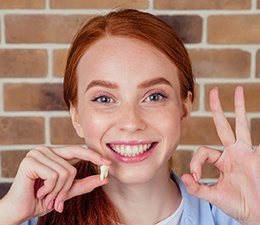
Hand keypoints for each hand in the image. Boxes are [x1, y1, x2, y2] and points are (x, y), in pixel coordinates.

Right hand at [0, 145, 110, 223]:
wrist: (19, 210)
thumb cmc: (41, 199)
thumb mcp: (66, 191)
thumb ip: (84, 184)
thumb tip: (104, 179)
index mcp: (54, 154)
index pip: (77, 150)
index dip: (93, 156)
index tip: (107, 163)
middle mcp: (45, 150)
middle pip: (72, 167)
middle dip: (67, 188)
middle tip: (57, 200)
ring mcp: (37, 153)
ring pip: (64, 172)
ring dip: (57, 191)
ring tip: (46, 196)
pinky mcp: (30, 161)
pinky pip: (54, 175)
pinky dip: (50, 189)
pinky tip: (39, 192)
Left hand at [182, 86, 259, 224]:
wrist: (257, 215)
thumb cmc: (238, 205)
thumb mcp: (214, 195)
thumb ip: (198, 188)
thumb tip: (184, 177)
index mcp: (222, 160)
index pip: (203, 150)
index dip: (195, 161)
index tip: (194, 175)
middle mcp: (234, 152)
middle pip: (223, 125)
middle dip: (217, 109)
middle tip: (212, 91)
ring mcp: (247, 152)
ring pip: (241, 125)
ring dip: (238, 108)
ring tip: (237, 89)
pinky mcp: (257, 157)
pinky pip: (256, 142)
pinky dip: (255, 129)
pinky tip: (257, 113)